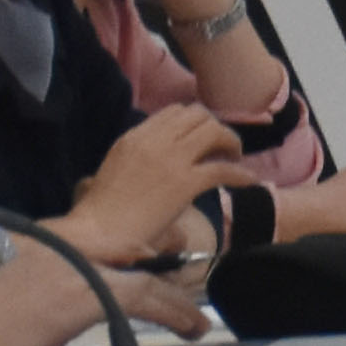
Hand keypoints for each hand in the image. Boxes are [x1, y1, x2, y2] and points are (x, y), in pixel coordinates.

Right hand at [67, 102, 255, 267]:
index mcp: (134, 137)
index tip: (202, 138)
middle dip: (215, 128)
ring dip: (230, 143)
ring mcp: (172, 160)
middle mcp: (155, 141)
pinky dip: (241, 175)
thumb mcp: (107, 174)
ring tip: (234, 159)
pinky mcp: (185, 183)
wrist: (98, 233)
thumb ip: (126, 164)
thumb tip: (131, 175)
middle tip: (222, 148)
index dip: (195, 122)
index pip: (174, 112)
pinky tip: (248, 182)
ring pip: (214, 132)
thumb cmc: (98, 214)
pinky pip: (223, 169)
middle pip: (199, 115)